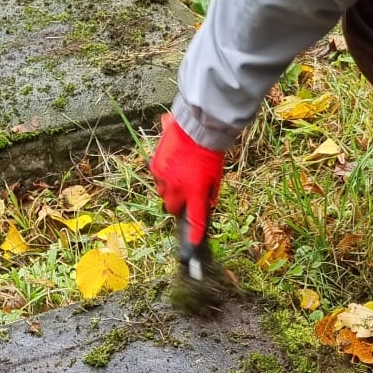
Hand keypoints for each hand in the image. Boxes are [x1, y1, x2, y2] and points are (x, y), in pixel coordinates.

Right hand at [149, 116, 225, 247]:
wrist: (197, 128)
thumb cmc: (210, 152)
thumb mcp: (216, 177)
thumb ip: (210, 193)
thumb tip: (206, 202)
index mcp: (196, 193)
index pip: (195, 219)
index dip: (194, 234)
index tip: (192, 243)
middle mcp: (178, 189)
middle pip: (172, 208)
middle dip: (177, 204)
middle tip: (185, 194)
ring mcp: (165, 178)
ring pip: (163, 193)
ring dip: (170, 189)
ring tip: (180, 174)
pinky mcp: (156, 166)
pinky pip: (158, 177)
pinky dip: (164, 175)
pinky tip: (173, 163)